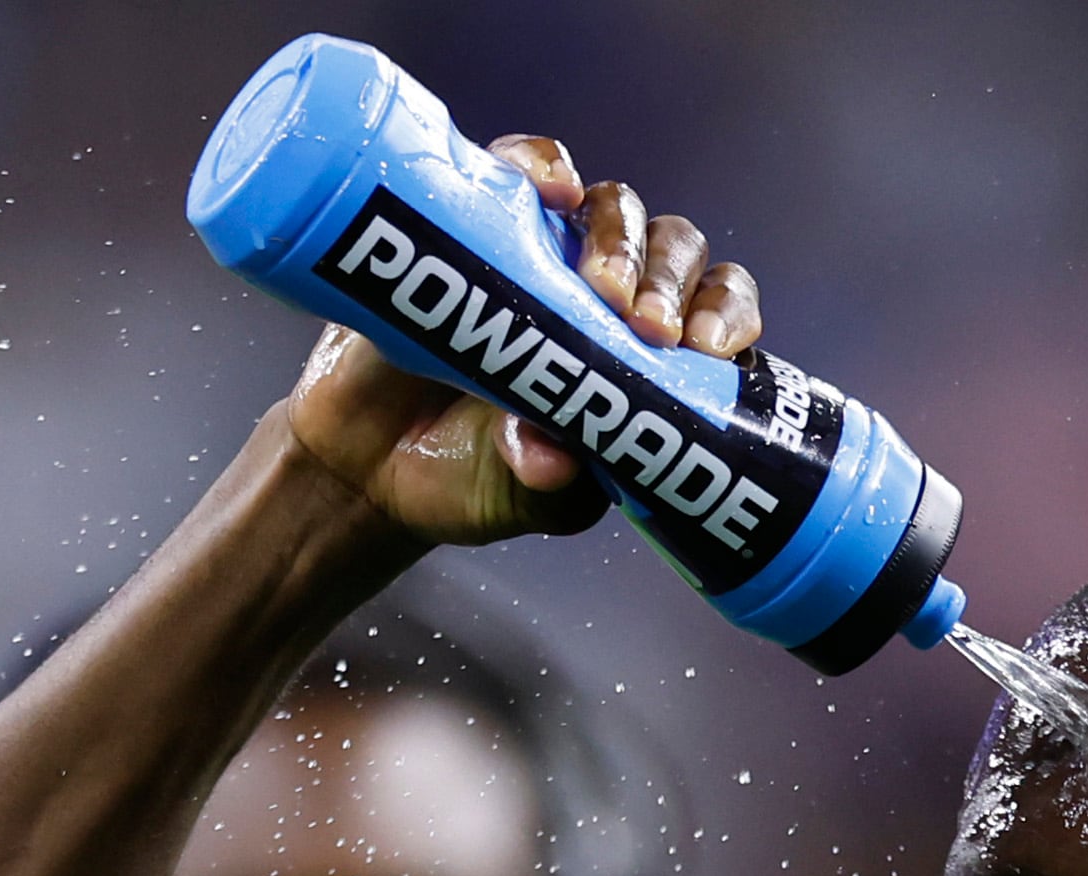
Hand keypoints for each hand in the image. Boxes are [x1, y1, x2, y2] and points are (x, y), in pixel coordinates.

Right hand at [279, 135, 766, 549]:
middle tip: (650, 328)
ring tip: (599, 286)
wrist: (362, 461)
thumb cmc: (467, 477)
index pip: (714, 317)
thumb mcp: (522, 500)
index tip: (708, 350)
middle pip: (674, 253)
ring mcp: (545, 253)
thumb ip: (550, 489)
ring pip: (614, 208)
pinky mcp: (478, 219)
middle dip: (673, 282)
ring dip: (621, 236)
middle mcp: (605, 299)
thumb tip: (550, 458)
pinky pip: (524, 168)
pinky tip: (553, 186)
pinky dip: (543, 164)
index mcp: (643, 361)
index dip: (726, 318)